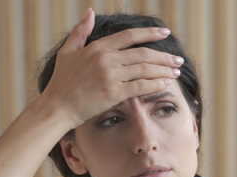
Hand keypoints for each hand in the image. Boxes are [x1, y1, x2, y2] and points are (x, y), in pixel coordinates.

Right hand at [40, 8, 183, 128]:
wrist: (57, 106)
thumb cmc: (62, 81)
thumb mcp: (68, 51)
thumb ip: (80, 31)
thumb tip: (89, 12)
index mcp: (98, 47)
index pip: (130, 36)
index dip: (150, 33)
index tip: (165, 33)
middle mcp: (106, 58)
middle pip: (143, 53)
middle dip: (164, 56)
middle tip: (178, 59)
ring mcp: (110, 76)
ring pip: (145, 69)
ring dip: (164, 70)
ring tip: (177, 71)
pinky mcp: (114, 93)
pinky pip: (141, 86)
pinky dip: (156, 84)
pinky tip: (166, 83)